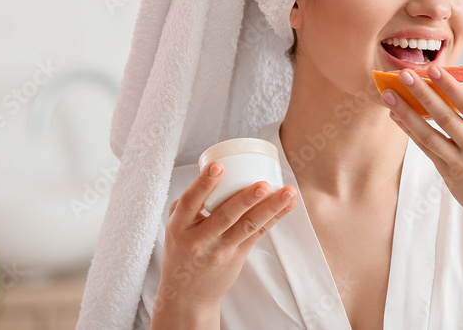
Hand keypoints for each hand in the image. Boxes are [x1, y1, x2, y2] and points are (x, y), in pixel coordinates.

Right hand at [153, 162, 297, 317]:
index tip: (218, 166)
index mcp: (179, 227)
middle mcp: (199, 239)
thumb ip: (188, 203)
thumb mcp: (174, 227)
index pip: (190, 202)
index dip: (204, 184)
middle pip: (225, 216)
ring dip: (270, 207)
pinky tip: (288, 205)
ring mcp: (220, 250)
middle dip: (246, 199)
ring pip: (247, 226)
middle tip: (263, 184)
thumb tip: (212, 173)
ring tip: (287, 192)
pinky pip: (257, 234)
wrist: (186, 295)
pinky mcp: (237, 256)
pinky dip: (274, 217)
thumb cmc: (181, 252)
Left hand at [381, 58, 462, 226]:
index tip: (434, 68)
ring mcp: (462, 164)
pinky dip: (410, 131)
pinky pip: (426, 149)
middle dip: (423, 94)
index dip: (451, 87)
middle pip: (447, 118)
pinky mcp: (448, 174)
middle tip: (403, 74)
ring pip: (430, 135)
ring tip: (389, 95)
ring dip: (407, 114)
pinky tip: (397, 115)